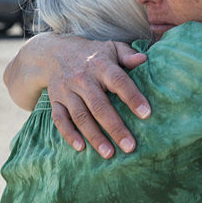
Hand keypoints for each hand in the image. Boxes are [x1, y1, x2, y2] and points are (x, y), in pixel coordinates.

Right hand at [43, 37, 149, 157]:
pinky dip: (69, 134)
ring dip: (95, 136)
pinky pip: (60, 120)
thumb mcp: (111, 48)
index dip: (132, 97)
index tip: (146, 114)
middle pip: (99, 105)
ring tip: (109, 154)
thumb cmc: (92, 54)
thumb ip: (128, 55)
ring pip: (80, 116)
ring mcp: (67, 91)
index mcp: (101, 65)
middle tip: (130, 146)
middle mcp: (82, 79)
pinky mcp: (55, 101)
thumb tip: (145, 60)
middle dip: (115, 127)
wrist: (54, 52)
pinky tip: (81, 148)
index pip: (118, 81)